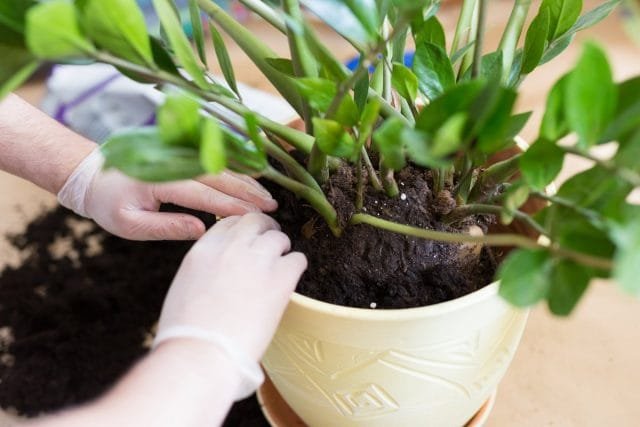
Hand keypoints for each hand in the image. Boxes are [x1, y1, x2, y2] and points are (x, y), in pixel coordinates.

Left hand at [58, 148, 276, 239]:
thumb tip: (201, 231)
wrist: (90, 173)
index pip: (206, 195)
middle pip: (221, 177)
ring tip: (267, 195)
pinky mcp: (181, 155)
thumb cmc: (108, 203)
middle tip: (273, 206)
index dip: (234, 206)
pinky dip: (235, 170)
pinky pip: (213, 162)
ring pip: (220, 167)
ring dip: (246, 180)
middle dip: (249, 192)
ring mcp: (179, 156)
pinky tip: (250, 178)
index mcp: (162, 181)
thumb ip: (166, 227)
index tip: (257, 216)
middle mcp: (175, 164)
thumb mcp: (130, 225)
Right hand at [156, 213, 306, 360]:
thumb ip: (205, 270)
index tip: (247, 240)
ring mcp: (257, 259)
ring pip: (278, 237)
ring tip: (280, 265)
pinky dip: (296, 267)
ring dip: (281, 249)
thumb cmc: (187, 335)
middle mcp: (231, 247)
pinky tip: (290, 281)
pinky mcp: (281, 278)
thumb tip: (219, 273)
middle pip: (254, 221)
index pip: (228, 222)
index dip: (241, 230)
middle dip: (264, 229)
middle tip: (271, 243)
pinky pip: (298, 259)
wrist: (201, 354)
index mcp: (203, 250)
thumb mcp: (185, 288)